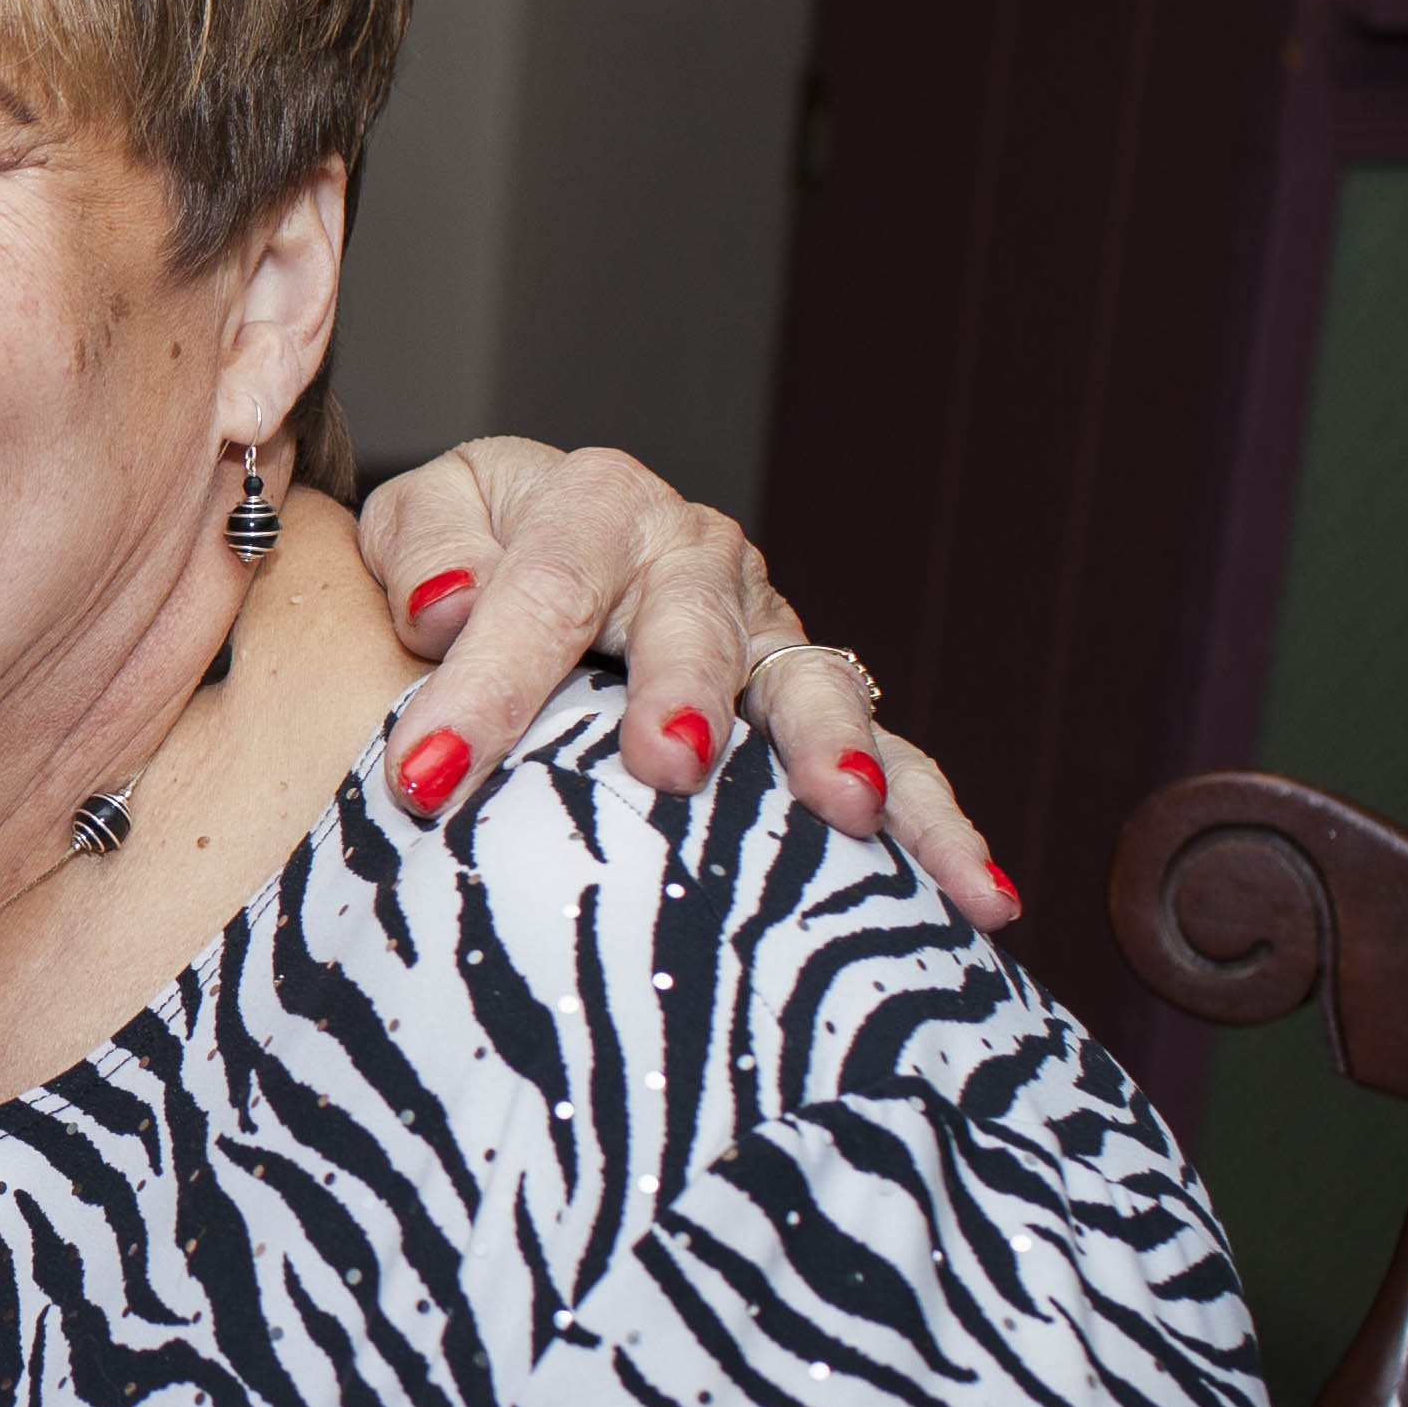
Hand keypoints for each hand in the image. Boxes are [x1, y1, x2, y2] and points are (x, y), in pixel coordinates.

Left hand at [347, 438, 1018, 930]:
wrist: (534, 545)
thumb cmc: (465, 554)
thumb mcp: (423, 521)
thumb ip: (423, 553)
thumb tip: (444, 609)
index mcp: (593, 504)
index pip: (540, 591)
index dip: (484, 685)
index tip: (423, 779)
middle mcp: (695, 560)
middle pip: (692, 627)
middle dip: (683, 692)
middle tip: (669, 761)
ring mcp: (767, 632)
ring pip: (812, 685)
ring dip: (829, 747)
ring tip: (847, 812)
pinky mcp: (813, 704)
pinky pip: (893, 759)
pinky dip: (941, 826)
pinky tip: (985, 901)